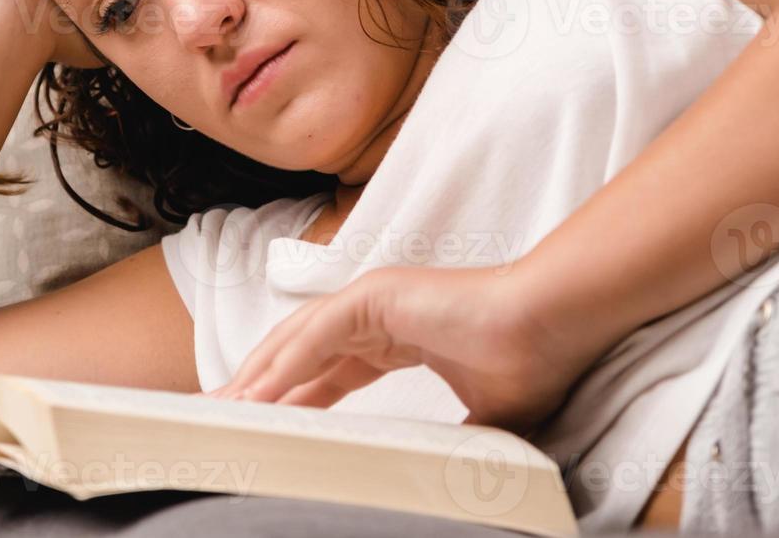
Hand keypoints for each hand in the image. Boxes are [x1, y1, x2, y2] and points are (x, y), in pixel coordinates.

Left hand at [207, 263, 592, 435]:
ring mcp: (376, 299)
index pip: (328, 371)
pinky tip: (262, 390)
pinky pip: (319, 332)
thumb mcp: (482, 420)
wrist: (553, 327)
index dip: (293, 400)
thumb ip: (449, 445)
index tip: (266, 431)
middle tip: (225, 420)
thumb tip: (438, 483)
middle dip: (262, 386)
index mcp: (397, 337)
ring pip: (300, 339)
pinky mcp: (378, 295)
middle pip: (302, 352)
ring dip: (263, 375)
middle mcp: (379, 313)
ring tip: (229, 409)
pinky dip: (288, 362)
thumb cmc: (530, 362)